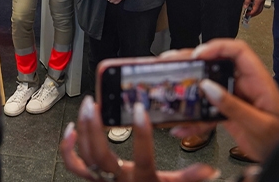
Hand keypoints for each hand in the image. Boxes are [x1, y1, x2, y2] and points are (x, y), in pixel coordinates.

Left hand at [60, 96, 216, 181]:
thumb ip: (189, 177)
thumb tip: (211, 171)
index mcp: (142, 180)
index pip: (142, 158)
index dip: (142, 134)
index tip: (141, 110)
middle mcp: (118, 181)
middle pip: (101, 156)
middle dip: (95, 128)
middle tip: (95, 104)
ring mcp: (101, 180)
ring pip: (85, 156)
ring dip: (83, 130)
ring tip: (86, 107)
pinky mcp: (91, 178)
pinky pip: (73, 165)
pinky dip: (67, 148)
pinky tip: (70, 129)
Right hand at [169, 40, 278, 161]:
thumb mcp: (259, 124)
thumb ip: (233, 106)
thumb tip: (208, 87)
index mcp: (258, 79)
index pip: (237, 51)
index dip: (216, 47)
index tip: (197, 54)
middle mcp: (243, 84)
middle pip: (215, 63)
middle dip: (191, 61)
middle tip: (171, 62)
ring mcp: (233, 97)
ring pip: (206, 83)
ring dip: (187, 86)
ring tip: (169, 83)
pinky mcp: (226, 110)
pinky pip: (206, 108)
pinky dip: (193, 116)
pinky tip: (182, 123)